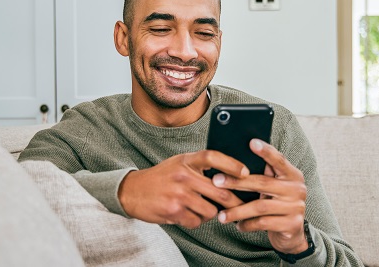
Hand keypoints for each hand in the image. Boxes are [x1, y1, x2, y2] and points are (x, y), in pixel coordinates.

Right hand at [118, 150, 247, 228]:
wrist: (132, 191)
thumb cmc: (162, 177)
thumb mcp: (180, 163)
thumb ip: (200, 166)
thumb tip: (231, 175)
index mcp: (186, 160)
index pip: (213, 157)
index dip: (232, 164)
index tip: (246, 173)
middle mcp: (183, 175)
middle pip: (220, 190)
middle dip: (234, 201)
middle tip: (242, 205)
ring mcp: (178, 194)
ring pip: (210, 210)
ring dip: (211, 213)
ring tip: (201, 208)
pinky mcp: (173, 211)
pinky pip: (196, 221)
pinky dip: (195, 220)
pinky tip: (187, 214)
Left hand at [214, 139, 308, 253]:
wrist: (292, 233)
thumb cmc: (276, 204)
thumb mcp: (274, 188)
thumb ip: (264, 176)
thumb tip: (233, 162)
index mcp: (292, 175)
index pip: (279, 160)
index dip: (266, 151)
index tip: (251, 142)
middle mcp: (297, 189)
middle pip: (263, 183)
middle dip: (237, 182)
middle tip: (216, 181)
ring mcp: (296, 207)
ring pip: (260, 206)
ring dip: (238, 210)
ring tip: (221, 215)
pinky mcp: (292, 225)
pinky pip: (263, 223)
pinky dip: (247, 224)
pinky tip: (238, 225)